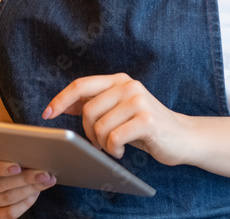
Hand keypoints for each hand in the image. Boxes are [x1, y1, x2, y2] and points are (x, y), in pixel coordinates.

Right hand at [0, 153, 56, 217]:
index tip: (17, 166)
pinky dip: (26, 202)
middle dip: (24, 178)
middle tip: (43, 172)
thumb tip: (25, 148)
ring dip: (30, 189)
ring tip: (45, 180)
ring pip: (7, 199)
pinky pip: (10, 213)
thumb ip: (0, 148)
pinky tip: (36, 192)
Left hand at [44, 73, 191, 165]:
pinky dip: (113, 149)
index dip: (60, 100)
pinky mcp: (146, 119)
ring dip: (101, 143)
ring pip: (99, 125)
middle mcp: (128, 85)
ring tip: (112, 147)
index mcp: (118, 80)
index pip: (80, 85)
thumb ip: (94, 104)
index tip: (47, 114)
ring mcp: (138, 101)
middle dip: (87, 132)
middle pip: (87, 109)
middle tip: (97, 143)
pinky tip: (121, 151)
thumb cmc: (145, 126)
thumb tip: (61, 105)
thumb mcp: (118, 110)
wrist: (183, 137)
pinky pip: (114, 138)